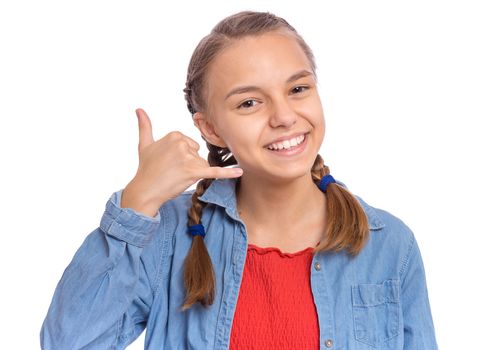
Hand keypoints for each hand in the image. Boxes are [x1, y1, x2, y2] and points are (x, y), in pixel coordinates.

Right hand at [121, 108, 242, 216]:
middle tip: (172, 171)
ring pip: (202, 165)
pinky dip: (228, 173)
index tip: (170, 162)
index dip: (183, 156)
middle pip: (197, 154)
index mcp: (175, 134)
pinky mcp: (194, 172)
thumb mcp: (144, 144)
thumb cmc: (146, 168)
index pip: (191, 144)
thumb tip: (139, 109)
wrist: (145, 190)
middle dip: (189, 164)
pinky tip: (240, 172)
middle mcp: (183, 143)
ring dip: (193, 173)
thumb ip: (145, 125)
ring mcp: (189, 158)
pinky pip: (215, 171)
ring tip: (176, 177)